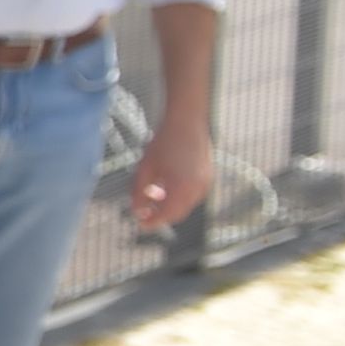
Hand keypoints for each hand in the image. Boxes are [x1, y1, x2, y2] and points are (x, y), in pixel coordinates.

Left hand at [128, 113, 211, 234]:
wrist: (186, 121)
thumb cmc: (163, 142)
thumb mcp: (145, 168)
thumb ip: (139, 192)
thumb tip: (136, 211)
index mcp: (182, 188)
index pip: (167, 215)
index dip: (152, 222)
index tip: (139, 224)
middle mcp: (198, 188)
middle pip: (177, 213)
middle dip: (160, 215)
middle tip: (143, 212)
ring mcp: (206, 183)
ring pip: (185, 205)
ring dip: (169, 205)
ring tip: (152, 193)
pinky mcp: (208, 177)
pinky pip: (192, 195)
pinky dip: (178, 196)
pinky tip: (165, 186)